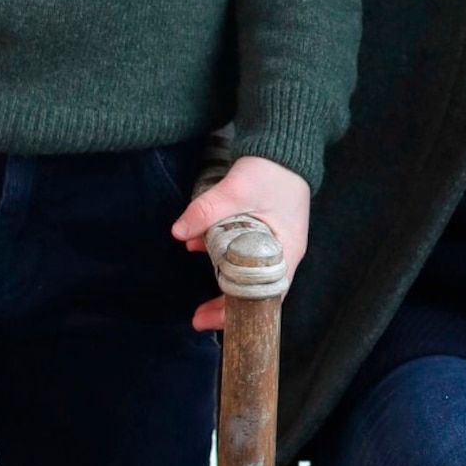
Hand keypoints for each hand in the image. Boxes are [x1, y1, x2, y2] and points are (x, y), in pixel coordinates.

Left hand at [173, 155, 312, 333]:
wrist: (284, 144)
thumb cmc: (272, 171)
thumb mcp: (237, 190)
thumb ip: (207, 210)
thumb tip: (178, 232)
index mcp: (287, 251)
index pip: (264, 295)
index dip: (237, 311)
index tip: (209, 321)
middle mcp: (282, 253)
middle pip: (254, 291)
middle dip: (225, 305)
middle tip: (198, 318)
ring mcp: (273, 242)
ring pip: (245, 274)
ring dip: (220, 280)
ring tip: (198, 296)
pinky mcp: (261, 230)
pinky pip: (239, 254)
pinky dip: (219, 256)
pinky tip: (198, 248)